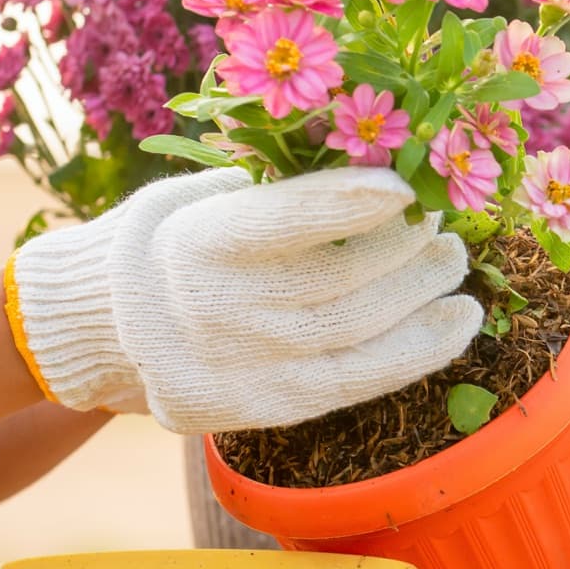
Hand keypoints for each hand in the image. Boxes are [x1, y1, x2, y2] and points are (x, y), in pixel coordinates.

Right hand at [6, 167, 481, 433]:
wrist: (109, 331)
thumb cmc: (168, 243)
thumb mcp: (194, 197)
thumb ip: (266, 185)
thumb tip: (363, 163)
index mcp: (198, 244)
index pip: (287, 221)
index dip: (352, 202)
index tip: (405, 186)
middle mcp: (222, 310)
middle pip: (340, 280)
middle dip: (404, 247)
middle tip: (439, 220)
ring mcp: (251, 365)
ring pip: (361, 328)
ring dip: (423, 291)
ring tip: (452, 259)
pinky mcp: (276, 405)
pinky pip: (364, 379)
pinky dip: (423, 349)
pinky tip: (460, 319)